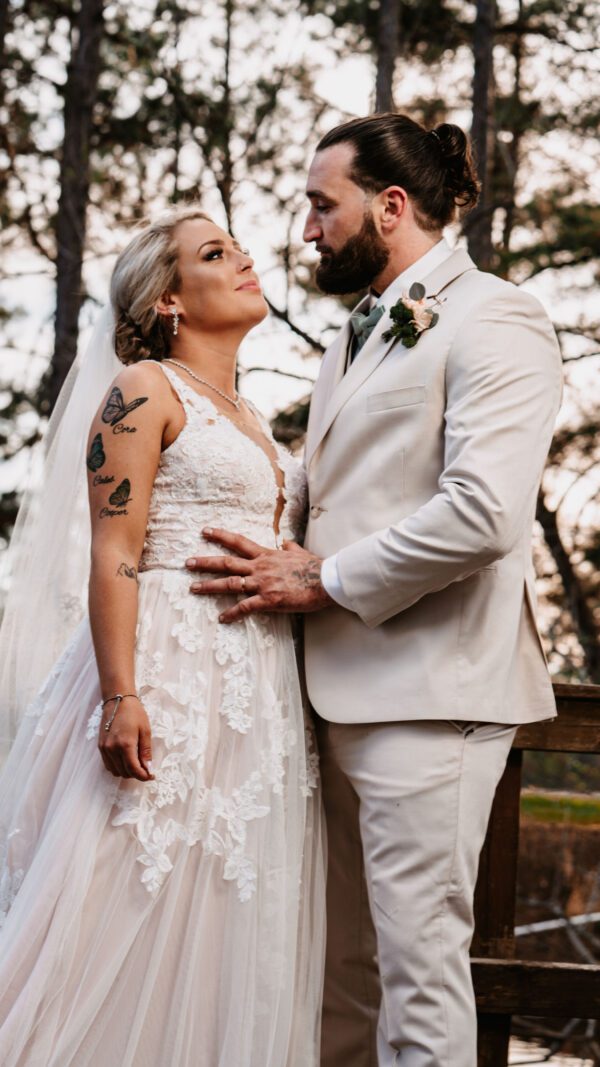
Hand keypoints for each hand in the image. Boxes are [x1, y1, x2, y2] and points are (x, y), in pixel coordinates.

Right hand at [98, 696, 153, 781]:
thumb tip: (149, 768)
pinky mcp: (100, 747)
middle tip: (146, 769)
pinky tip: (126, 760)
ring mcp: (104, 749)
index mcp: (125, 744)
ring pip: (115, 771)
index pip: (133, 769)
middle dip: (136, 774)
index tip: (151, 776)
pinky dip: (117, 767)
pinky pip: (108, 765)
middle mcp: (112, 749)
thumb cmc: (134, 713)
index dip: (143, 776)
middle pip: (124, 772)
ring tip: (136, 764)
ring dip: (127, 772)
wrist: (117, 701)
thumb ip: (146, 752)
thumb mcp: (145, 731)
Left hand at [186, 527, 333, 622]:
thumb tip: (286, 541)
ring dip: (210, 586)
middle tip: (187, 563)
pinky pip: (246, 607)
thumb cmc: (315, 567)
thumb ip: (290, 547)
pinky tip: (222, 618)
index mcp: (266, 555)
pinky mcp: (269, 599)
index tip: (205, 531)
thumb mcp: (300, 552)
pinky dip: (232, 613)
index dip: (220, 536)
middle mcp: (260, 567)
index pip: (239, 542)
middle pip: (227, 563)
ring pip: (230, 584)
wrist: (326, 580)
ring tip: (193, 588)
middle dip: (205, 562)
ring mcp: (263, 583)